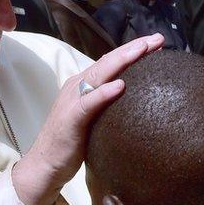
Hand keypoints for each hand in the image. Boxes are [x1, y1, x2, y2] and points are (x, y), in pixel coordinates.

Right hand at [12, 33, 164, 204]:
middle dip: (133, 48)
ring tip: (143, 50)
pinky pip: (88, 102)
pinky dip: (104, 92)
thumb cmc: (71, 144)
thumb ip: (108, 106)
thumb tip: (133, 99)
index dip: (133, 50)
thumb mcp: (94, 119)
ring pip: (99, 74)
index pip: (111, 62)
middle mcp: (77, 86)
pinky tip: (120, 85)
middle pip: (108, 61)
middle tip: (158, 38)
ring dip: (122, 60)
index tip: (157, 43)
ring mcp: (72, 100)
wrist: (45, 165)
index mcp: (84, 85)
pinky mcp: (71, 118)